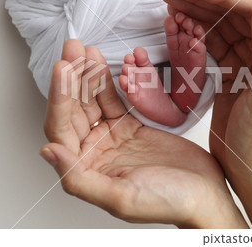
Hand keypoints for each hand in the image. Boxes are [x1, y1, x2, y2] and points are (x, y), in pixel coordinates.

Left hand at [41, 40, 247, 227]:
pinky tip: (99, 63)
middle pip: (74, 109)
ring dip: (85, 74)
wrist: (204, 193)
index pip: (61, 129)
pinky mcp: (129, 127)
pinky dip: (105, 80)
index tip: (62, 69)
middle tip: (71, 49)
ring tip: (83, 49)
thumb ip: (78, 178)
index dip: (59, 98)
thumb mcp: (121, 197)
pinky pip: (112, 99)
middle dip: (70, 78)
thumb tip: (47, 152)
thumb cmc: (167, 202)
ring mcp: (112, 138)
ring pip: (91, 101)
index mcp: (86, 170)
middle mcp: (94, 152)